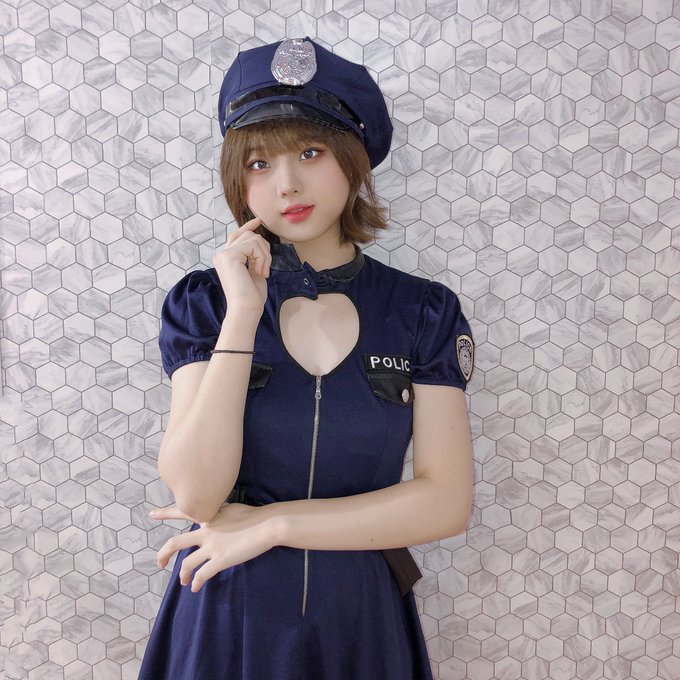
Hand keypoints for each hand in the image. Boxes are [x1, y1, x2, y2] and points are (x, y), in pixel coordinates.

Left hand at [150, 502, 276, 591]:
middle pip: (175, 544)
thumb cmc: (253, 515)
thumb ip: (218, 514)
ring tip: (183, 582)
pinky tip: (195, 587)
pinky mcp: (220, 560)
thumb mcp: (231, 509)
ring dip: (182, 575)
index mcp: (207, 516)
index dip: (165, 513)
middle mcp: (205, 531)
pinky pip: (202, 575)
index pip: (182, 513)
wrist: (267, 525)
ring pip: (187, 564)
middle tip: (159, 564)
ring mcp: (212, 546)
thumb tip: (214, 516)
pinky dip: (196, 582)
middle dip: (163, 555)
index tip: (152, 514)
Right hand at [213, 217, 270, 312]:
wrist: (246, 309)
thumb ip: (254, 255)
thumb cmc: (252, 296)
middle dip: (264, 249)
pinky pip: (253, 245)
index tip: (258, 221)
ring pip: (254, 239)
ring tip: (263, 272)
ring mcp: (223, 254)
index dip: (248, 227)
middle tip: (265, 269)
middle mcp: (222, 255)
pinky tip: (260, 271)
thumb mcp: (254, 270)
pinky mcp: (229, 256)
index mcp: (226, 259)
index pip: (237, 236)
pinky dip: (262, 258)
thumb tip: (258, 238)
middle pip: (249, 235)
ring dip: (265, 255)